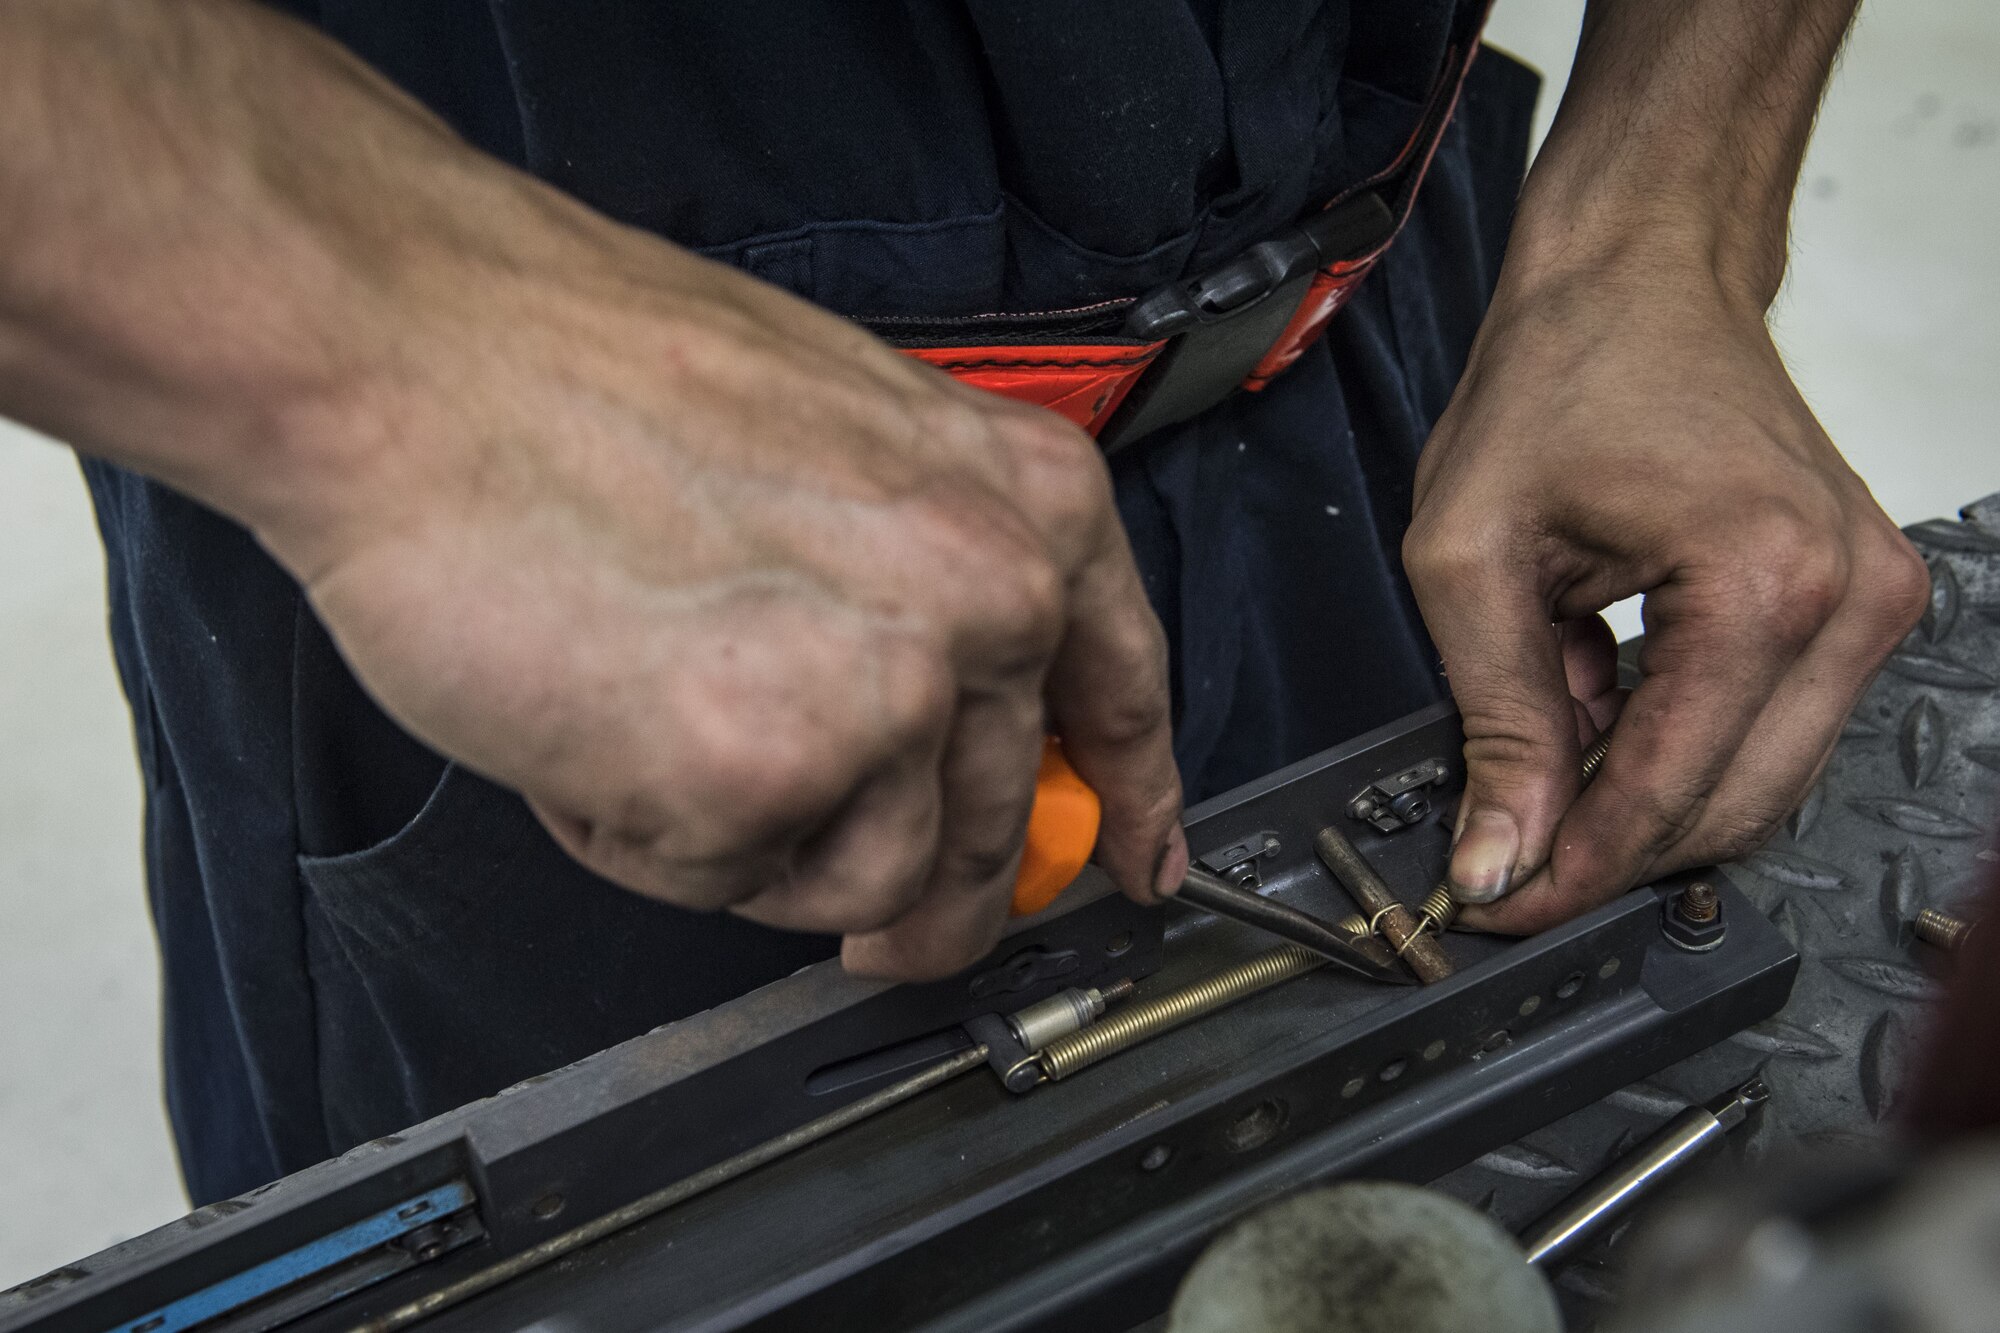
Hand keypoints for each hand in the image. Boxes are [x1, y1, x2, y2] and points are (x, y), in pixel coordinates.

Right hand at [248, 184, 1185, 979]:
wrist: (419, 355)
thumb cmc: (585, 375)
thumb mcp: (842, 444)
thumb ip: (925, 579)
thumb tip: (947, 718)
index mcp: (1018, 499)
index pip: (1122, 691)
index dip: (1131, 797)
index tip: (1138, 860)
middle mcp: (986, 594)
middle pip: (991, 827)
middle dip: (916, 892)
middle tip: (836, 890)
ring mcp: (888, 692)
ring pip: (867, 882)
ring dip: (755, 846)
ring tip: (651, 723)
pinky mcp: (765, 775)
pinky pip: (730, 885)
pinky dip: (652, 843)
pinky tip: (595, 733)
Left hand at [1405, 260, 1927, 932]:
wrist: (1640, 274)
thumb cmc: (1561, 372)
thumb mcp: (1471, 557)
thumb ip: (1497, 722)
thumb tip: (1502, 854)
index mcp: (1762, 582)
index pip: (1668, 793)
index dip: (1572, 869)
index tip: (1498, 905)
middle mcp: (1847, 598)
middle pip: (1734, 809)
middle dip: (1612, 847)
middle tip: (1507, 850)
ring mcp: (1873, 599)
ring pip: (1759, 780)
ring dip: (1645, 788)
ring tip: (1551, 722)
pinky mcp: (1861, 598)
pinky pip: (1773, 725)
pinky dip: (1680, 738)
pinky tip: (1602, 690)